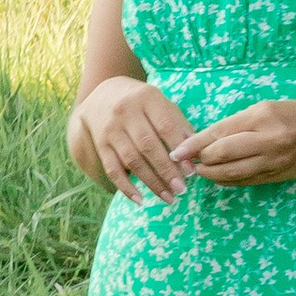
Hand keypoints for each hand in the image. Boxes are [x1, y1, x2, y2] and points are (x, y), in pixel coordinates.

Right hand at [76, 75, 202, 200]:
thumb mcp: (161, 103)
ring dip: (151, 182)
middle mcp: (125, 111)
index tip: (191, 171)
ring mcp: (110, 129)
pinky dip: (126, 187)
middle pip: (148, 146)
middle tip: (181, 189)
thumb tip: (195, 152)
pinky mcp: (100, 144)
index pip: (166, 126)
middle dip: (166, 170)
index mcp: (147, 97)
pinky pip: (112, 169)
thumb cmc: (142, 102)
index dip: (179, 150)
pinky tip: (140, 200)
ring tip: (168, 197)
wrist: (102, 94)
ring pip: (131, 160)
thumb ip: (178, 124)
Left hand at [190, 97, 295, 185]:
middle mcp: (267, 140)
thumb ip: (236, 124)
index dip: (194, 144)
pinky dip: (226, 180)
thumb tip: (204, 139)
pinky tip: (217, 176)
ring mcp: (273, 162)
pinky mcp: (276, 177)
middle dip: (199, 160)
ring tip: (199, 170)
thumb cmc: (295, 113)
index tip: (177, 151)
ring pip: (231, 173)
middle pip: (222, 155)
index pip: (219, 133)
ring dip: (210, 174)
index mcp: (261, 116)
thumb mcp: (265, 108)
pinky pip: (244, 182)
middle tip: (185, 162)